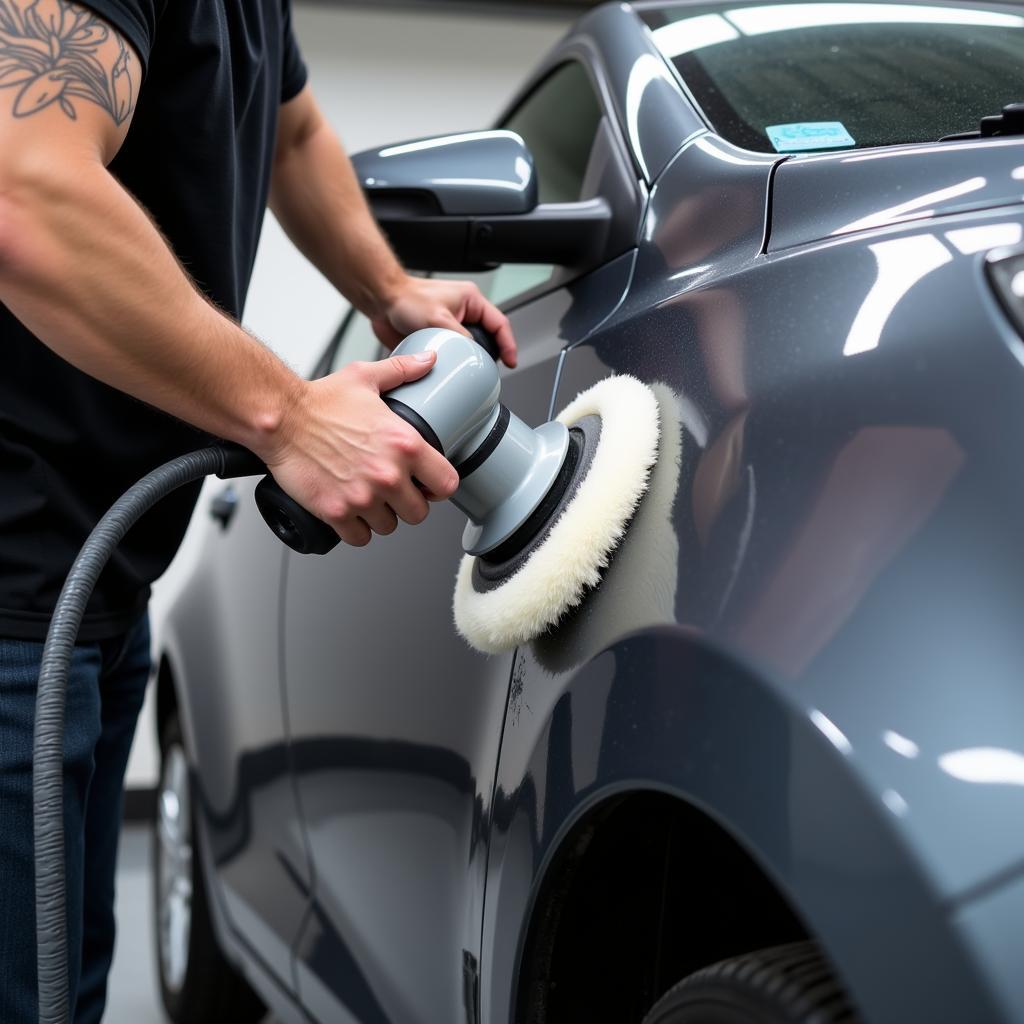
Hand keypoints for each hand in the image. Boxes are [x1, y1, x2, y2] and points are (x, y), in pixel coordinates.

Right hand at [260, 351, 458, 546]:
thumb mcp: (366, 378)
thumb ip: (403, 370)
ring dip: (381, 517)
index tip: (428, 485)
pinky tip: (351, 512)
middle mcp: (388, 474)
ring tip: (369, 499)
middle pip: (418, 513)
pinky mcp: (336, 512)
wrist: (279, 418)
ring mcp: (362, 497)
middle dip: (408, 504)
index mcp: (404, 444)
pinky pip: (360, 538)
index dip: (438, 487)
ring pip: (389, 527)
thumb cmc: (319, 401)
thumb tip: (428, 361)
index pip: (446, 484)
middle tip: (393, 492)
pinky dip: (356, 529)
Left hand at [372, 276, 517, 367]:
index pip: (500, 324)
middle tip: (488, 370)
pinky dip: (452, 362)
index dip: (509, 344)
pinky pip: (452, 352)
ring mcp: (451, 325)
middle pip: (488, 337)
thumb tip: (473, 355)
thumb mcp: (438, 318)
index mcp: (471, 301)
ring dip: (469, 359)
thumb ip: (460, 337)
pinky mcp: (438, 336)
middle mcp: (464, 313)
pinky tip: (450, 371)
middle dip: (490, 354)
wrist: (382, 301)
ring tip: (469, 371)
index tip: (511, 361)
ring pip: (469, 347)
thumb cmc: (406, 298)